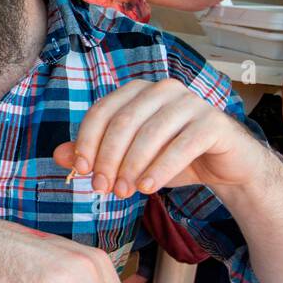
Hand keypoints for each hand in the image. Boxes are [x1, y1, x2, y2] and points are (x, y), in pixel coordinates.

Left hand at [53, 78, 266, 196]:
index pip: (102, 111)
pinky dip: (160, 169)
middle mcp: (162, 89)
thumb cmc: (170, 157)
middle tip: (101, 188)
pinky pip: (181, 146)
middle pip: (123, 123)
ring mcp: (190, 102)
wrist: (224, 165)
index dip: (86, 142)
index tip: (81, 172)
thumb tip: (58, 155)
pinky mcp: (213, 122)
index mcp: (136, 91)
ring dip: (132, 167)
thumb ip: (94, 154)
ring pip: (149, 134)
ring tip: (123, 193)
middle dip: (107, 158)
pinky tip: (147, 188)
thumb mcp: (128, 158)